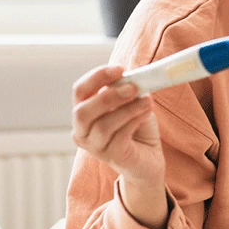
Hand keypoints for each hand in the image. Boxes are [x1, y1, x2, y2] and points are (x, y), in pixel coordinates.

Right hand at [71, 65, 165, 185]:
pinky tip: (147, 112)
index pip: (80, 91)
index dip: (96, 77)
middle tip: (133, 87)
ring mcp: (95, 147)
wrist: (148, 159)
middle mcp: (83, 131)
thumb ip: (126, 91)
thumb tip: (132, 77)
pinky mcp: (112, 156)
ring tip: (147, 101)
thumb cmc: (137, 128)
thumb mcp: (131, 103)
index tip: (119, 69)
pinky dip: (135, 120)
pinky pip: (120, 136)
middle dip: (108, 96)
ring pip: (103, 125)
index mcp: (84, 112)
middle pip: (83, 111)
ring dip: (127, 109)